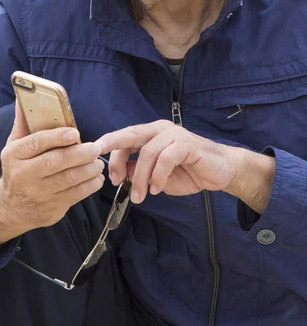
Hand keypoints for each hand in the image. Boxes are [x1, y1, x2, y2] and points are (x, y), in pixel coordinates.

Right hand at [0, 101, 104, 229]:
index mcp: (14, 155)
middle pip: (55, 162)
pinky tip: (96, 177)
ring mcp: (38, 193)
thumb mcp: (15, 145)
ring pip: (68, 179)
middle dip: (79, 154)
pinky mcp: (51, 208)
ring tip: (97, 162)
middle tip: (95, 148)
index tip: (75, 133)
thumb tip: (24, 98)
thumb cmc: (18, 168)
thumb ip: (24, 122)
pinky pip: (76, 195)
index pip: (36, 143)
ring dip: (88, 169)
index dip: (57, 137)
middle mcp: (23, 175)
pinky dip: (90, 185)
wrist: (11, 207)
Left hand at [93, 120, 237, 203]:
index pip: (126, 136)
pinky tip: (156, 189)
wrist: (221, 171)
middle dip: (114, 149)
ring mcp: (174, 134)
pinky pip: (166, 159)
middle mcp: (161, 129)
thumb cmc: (189, 171)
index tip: (102, 169)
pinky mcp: (187, 144)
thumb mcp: (157, 176)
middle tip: (108, 172)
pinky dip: (157, 176)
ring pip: (147, 152)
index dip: (112, 149)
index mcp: (152, 133)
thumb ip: (139, 171)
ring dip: (139, 177)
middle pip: (131, 135)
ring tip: (139, 196)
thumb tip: (120, 173)